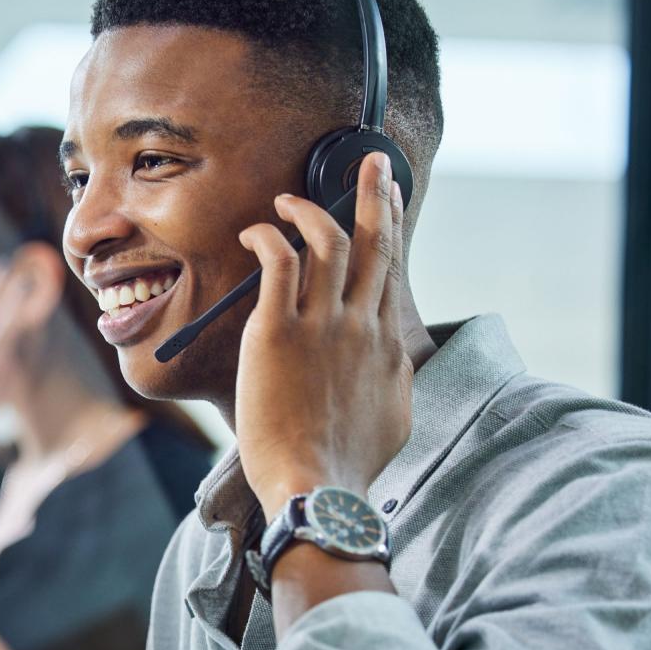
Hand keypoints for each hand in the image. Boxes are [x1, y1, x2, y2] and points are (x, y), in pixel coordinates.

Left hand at [235, 152, 413, 515]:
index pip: (391, 265)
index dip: (389, 223)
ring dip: (309, 209)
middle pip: (374, 240)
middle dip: (373, 193)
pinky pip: (277, 264)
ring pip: (327, 242)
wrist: (318, 488)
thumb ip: (393, 375)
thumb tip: (391, 357)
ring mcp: (321, 324)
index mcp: (385, 341)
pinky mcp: (278, 332)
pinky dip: (267, 237)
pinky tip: (256, 231)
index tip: (386, 198)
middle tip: (370, 161)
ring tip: (289, 199)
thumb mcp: (394, 414)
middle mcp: (360, 323)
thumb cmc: (349, 461)